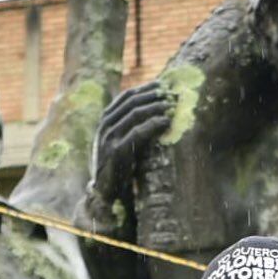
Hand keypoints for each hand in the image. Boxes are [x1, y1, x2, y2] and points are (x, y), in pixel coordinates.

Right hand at [92, 81, 170, 205]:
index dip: (146, 88)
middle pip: (132, 101)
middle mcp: (105, 126)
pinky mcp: (115, 152)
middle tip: (172, 95)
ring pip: (135, 113)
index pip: (127, 96)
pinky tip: (166, 122)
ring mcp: (108, 138)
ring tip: (172, 107)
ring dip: (156, 107)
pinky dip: (153, 125)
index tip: (164, 85)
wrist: (105, 193)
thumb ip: (131, 125)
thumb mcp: (122, 141)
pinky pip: (137, 133)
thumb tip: (155, 108)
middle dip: (154, 96)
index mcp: (106, 120)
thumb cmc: (119, 166)